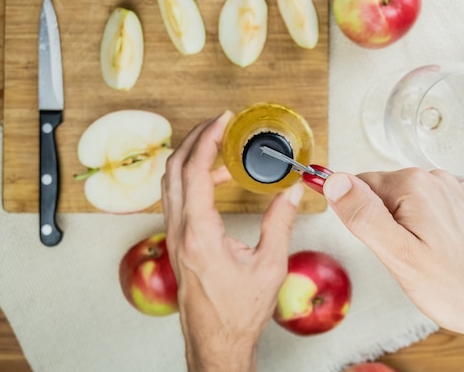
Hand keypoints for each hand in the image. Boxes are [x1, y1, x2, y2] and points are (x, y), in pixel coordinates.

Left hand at [161, 111, 304, 371]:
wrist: (216, 342)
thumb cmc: (238, 312)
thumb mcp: (269, 266)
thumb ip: (280, 223)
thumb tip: (291, 192)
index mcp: (200, 235)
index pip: (196, 172)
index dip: (208, 140)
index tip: (223, 120)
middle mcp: (180, 233)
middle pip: (175, 170)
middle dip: (194, 139)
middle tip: (218, 125)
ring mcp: (175, 238)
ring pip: (172, 184)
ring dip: (192, 159)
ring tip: (222, 149)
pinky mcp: (178, 244)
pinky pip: (177, 200)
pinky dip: (192, 180)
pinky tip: (217, 182)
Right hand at [323, 169, 463, 371]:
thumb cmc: (459, 288)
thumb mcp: (398, 255)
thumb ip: (363, 215)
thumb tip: (334, 180)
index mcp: (414, 184)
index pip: (359, 186)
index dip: (362, 219)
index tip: (379, 244)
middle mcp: (436, 179)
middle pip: (383, 194)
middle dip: (384, 226)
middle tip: (403, 258)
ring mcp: (453, 192)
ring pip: (404, 205)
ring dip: (404, 231)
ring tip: (424, 261)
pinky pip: (427, 212)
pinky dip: (425, 233)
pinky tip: (439, 256)